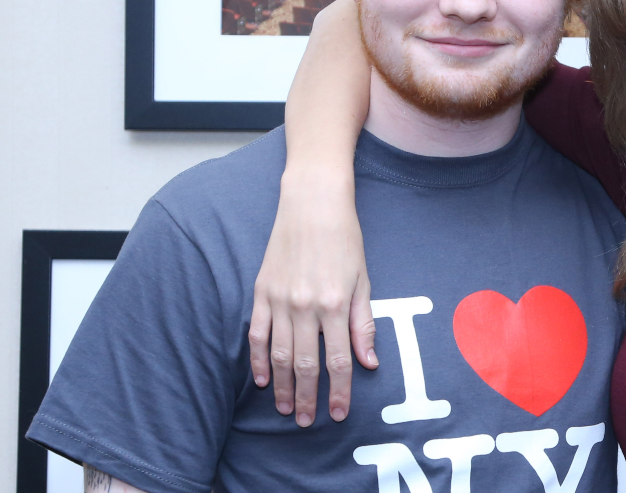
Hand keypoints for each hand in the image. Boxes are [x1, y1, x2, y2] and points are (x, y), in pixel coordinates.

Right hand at [249, 167, 376, 426]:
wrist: (312, 203)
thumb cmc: (344, 239)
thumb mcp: (363, 280)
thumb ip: (364, 323)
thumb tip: (369, 362)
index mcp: (335, 304)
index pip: (338, 360)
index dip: (339, 391)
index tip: (339, 414)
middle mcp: (305, 306)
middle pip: (304, 365)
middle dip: (307, 398)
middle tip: (307, 422)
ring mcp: (279, 300)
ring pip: (278, 356)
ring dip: (282, 387)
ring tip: (285, 409)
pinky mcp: (261, 292)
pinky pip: (256, 335)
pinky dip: (258, 360)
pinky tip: (262, 379)